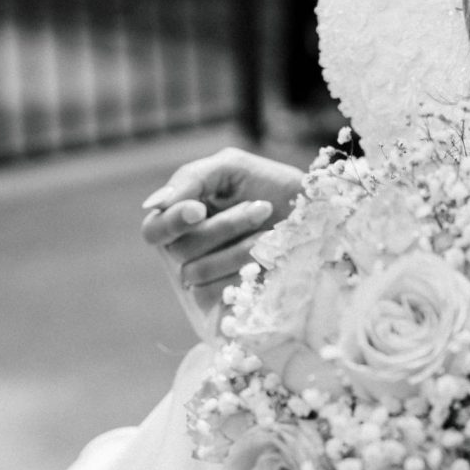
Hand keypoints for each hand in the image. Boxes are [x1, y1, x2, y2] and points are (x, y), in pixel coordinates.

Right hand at [141, 147, 306, 333]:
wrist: (318, 214)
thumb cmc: (272, 187)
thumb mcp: (232, 168)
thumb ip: (191, 179)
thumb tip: (152, 205)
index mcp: (182, 219)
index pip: (154, 231)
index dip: (172, 222)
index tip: (199, 209)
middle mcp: (189, 251)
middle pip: (180, 250)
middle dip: (223, 227)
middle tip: (261, 207)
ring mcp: (209, 279)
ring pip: (199, 273)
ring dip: (241, 249)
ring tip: (273, 233)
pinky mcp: (229, 301)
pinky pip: (218, 297)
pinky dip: (246, 274)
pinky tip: (270, 260)